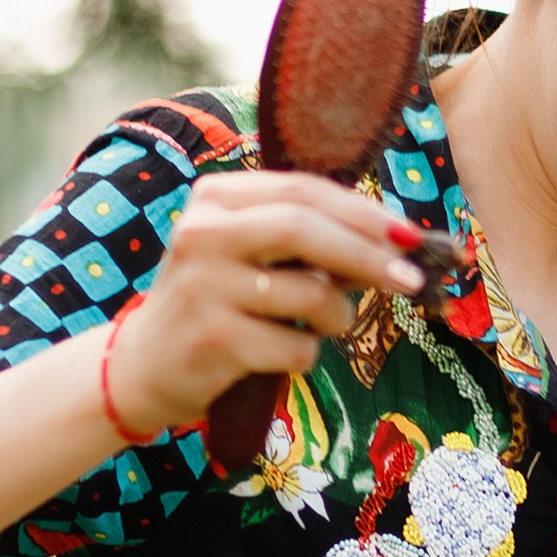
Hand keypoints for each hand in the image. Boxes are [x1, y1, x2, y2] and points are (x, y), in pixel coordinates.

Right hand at [104, 172, 426, 436]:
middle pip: (304, 228)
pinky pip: (296, 346)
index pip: (303, 190)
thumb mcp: (247, 252)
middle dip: (369, 254)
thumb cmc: (217, 303)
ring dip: (337, 316)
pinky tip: (279, 354)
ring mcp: (205, 286)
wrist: (144, 367)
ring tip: (320, 325)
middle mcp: (203, 233)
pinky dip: (306, 354)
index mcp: (216, 198)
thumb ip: (304, 237)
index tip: (410, 237)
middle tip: (412, 280)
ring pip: (310, 292)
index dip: (364, 212)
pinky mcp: (214, 339)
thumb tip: (396, 241)